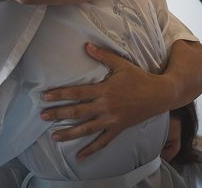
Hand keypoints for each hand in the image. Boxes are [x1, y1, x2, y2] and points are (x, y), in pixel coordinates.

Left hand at [40, 44, 170, 159]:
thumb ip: (103, 56)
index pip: (78, 93)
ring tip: (53, 137)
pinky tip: (79, 156)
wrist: (159, 94)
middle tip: (42, 115)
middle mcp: (106, 106)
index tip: (46, 97)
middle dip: (59, 114)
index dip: (61, 94)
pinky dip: (91, 149)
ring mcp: (111, 119)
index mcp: (105, 90)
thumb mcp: (121, 64)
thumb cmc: (139, 77)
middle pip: (78, 112)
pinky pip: (103, 141)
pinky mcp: (118, 128)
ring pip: (86, 129)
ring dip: (69, 133)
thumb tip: (86, 45)